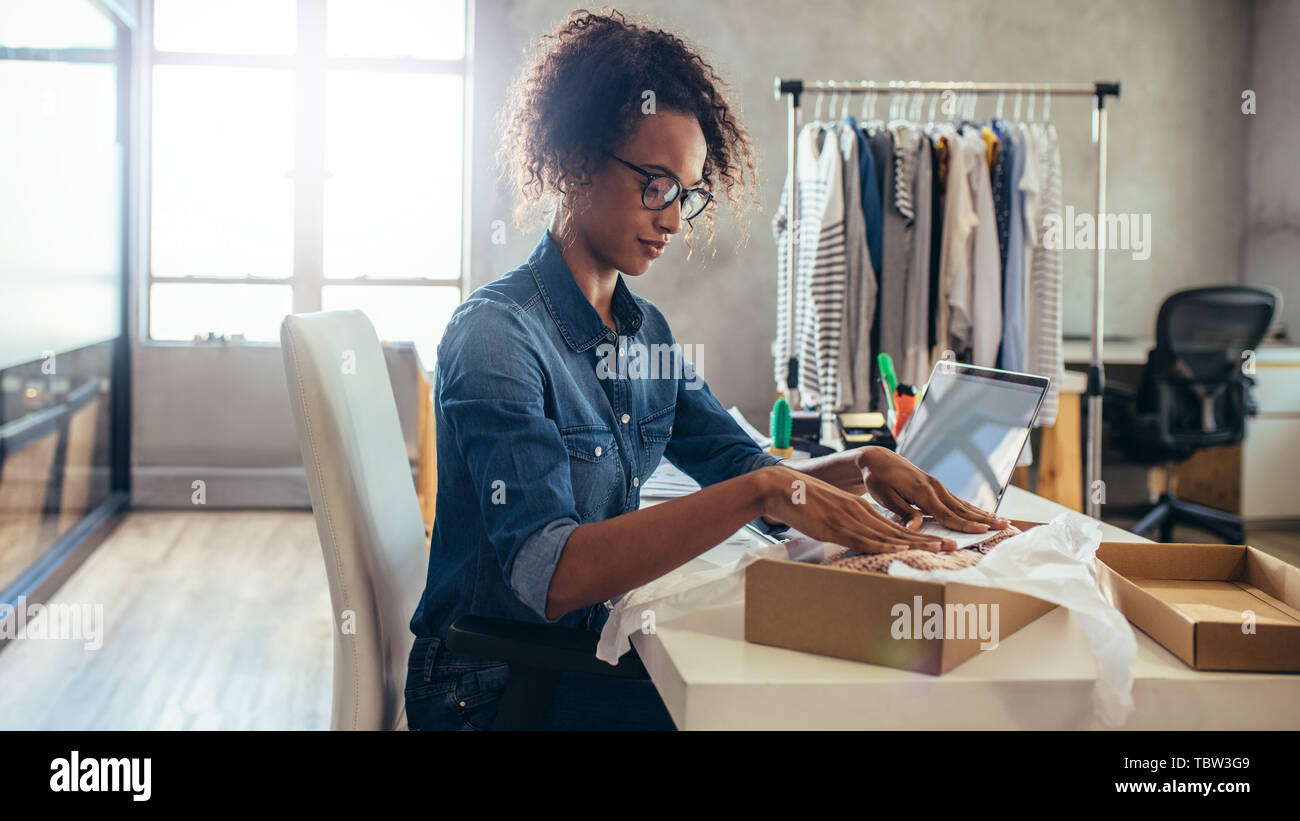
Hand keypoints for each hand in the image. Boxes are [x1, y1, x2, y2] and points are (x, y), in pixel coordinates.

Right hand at [757, 465, 957, 553]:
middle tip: (952, 546)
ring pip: (888, 535)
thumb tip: (857, 538)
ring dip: (915, 544)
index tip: (940, 542)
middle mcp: (861, 514)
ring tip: (939, 550)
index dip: (919, 536)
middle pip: (899, 531)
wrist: (782, 488)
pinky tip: (901, 550)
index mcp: (860, 511)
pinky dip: (885, 545)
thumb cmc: (802, 503)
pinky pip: (865, 539)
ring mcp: (850, 520)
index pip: (895, 526)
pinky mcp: (836, 527)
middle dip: (927, 540)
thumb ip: (846, 524)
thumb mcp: (831, 513)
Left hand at [855, 447, 1010, 532]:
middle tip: (1006, 527)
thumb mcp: (884, 497)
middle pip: (963, 509)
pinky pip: (959, 501)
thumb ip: (902, 512)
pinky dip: (974, 509)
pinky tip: (986, 515)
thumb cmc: (878, 480)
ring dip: (985, 515)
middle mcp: (934, 488)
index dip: (965, 525)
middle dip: (985, 519)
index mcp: (922, 492)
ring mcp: (938, 487)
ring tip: (1004, 522)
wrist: (878, 459)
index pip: (946, 514)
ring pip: (964, 505)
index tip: (983, 532)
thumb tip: (914, 528)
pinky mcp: (937, 488)